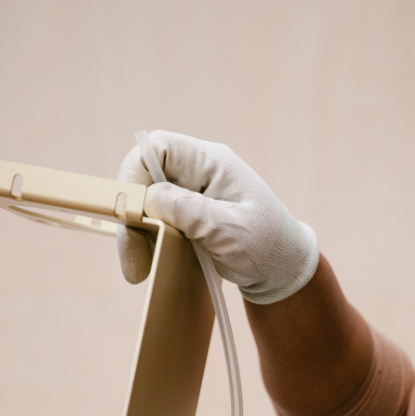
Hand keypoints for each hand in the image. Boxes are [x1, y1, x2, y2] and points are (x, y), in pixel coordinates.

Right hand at [114, 130, 319, 303]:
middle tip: (132, 256)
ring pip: (145, 200)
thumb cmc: (266, 246)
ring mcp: (191, 190)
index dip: (135, 174)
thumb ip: (189, 211)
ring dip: (136, 232)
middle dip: (132, 215)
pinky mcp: (186, 211)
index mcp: (212, 163)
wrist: (282, 268)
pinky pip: (153, 217)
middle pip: (144, 176)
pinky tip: (150, 261)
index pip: (158, 147)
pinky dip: (146, 239)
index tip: (133, 213)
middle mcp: (198, 170)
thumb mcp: (229, 232)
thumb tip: (148, 197)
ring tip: (140, 267)